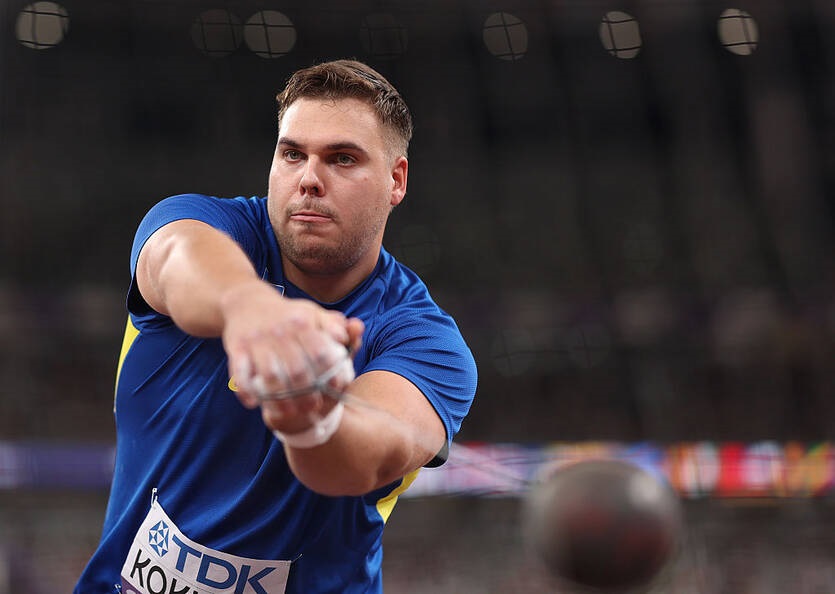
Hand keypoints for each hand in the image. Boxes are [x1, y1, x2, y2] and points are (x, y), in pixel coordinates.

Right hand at [220, 280, 362, 433]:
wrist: (245, 301)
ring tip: (289, 412)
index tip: (335, 389)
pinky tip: (254, 403)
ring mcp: (256, 340)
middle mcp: (279, 331)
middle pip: (297, 370)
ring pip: (270, 376)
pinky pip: (240, 373)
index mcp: (301, 322)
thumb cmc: (285, 313)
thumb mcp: (311, 312)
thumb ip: (333, 324)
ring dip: (280, 399)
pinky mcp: (236, 348)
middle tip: (313, 408)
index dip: (330, 374)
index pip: (321, 353)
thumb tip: (348, 334)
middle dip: (307, 394)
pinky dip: (246, 391)